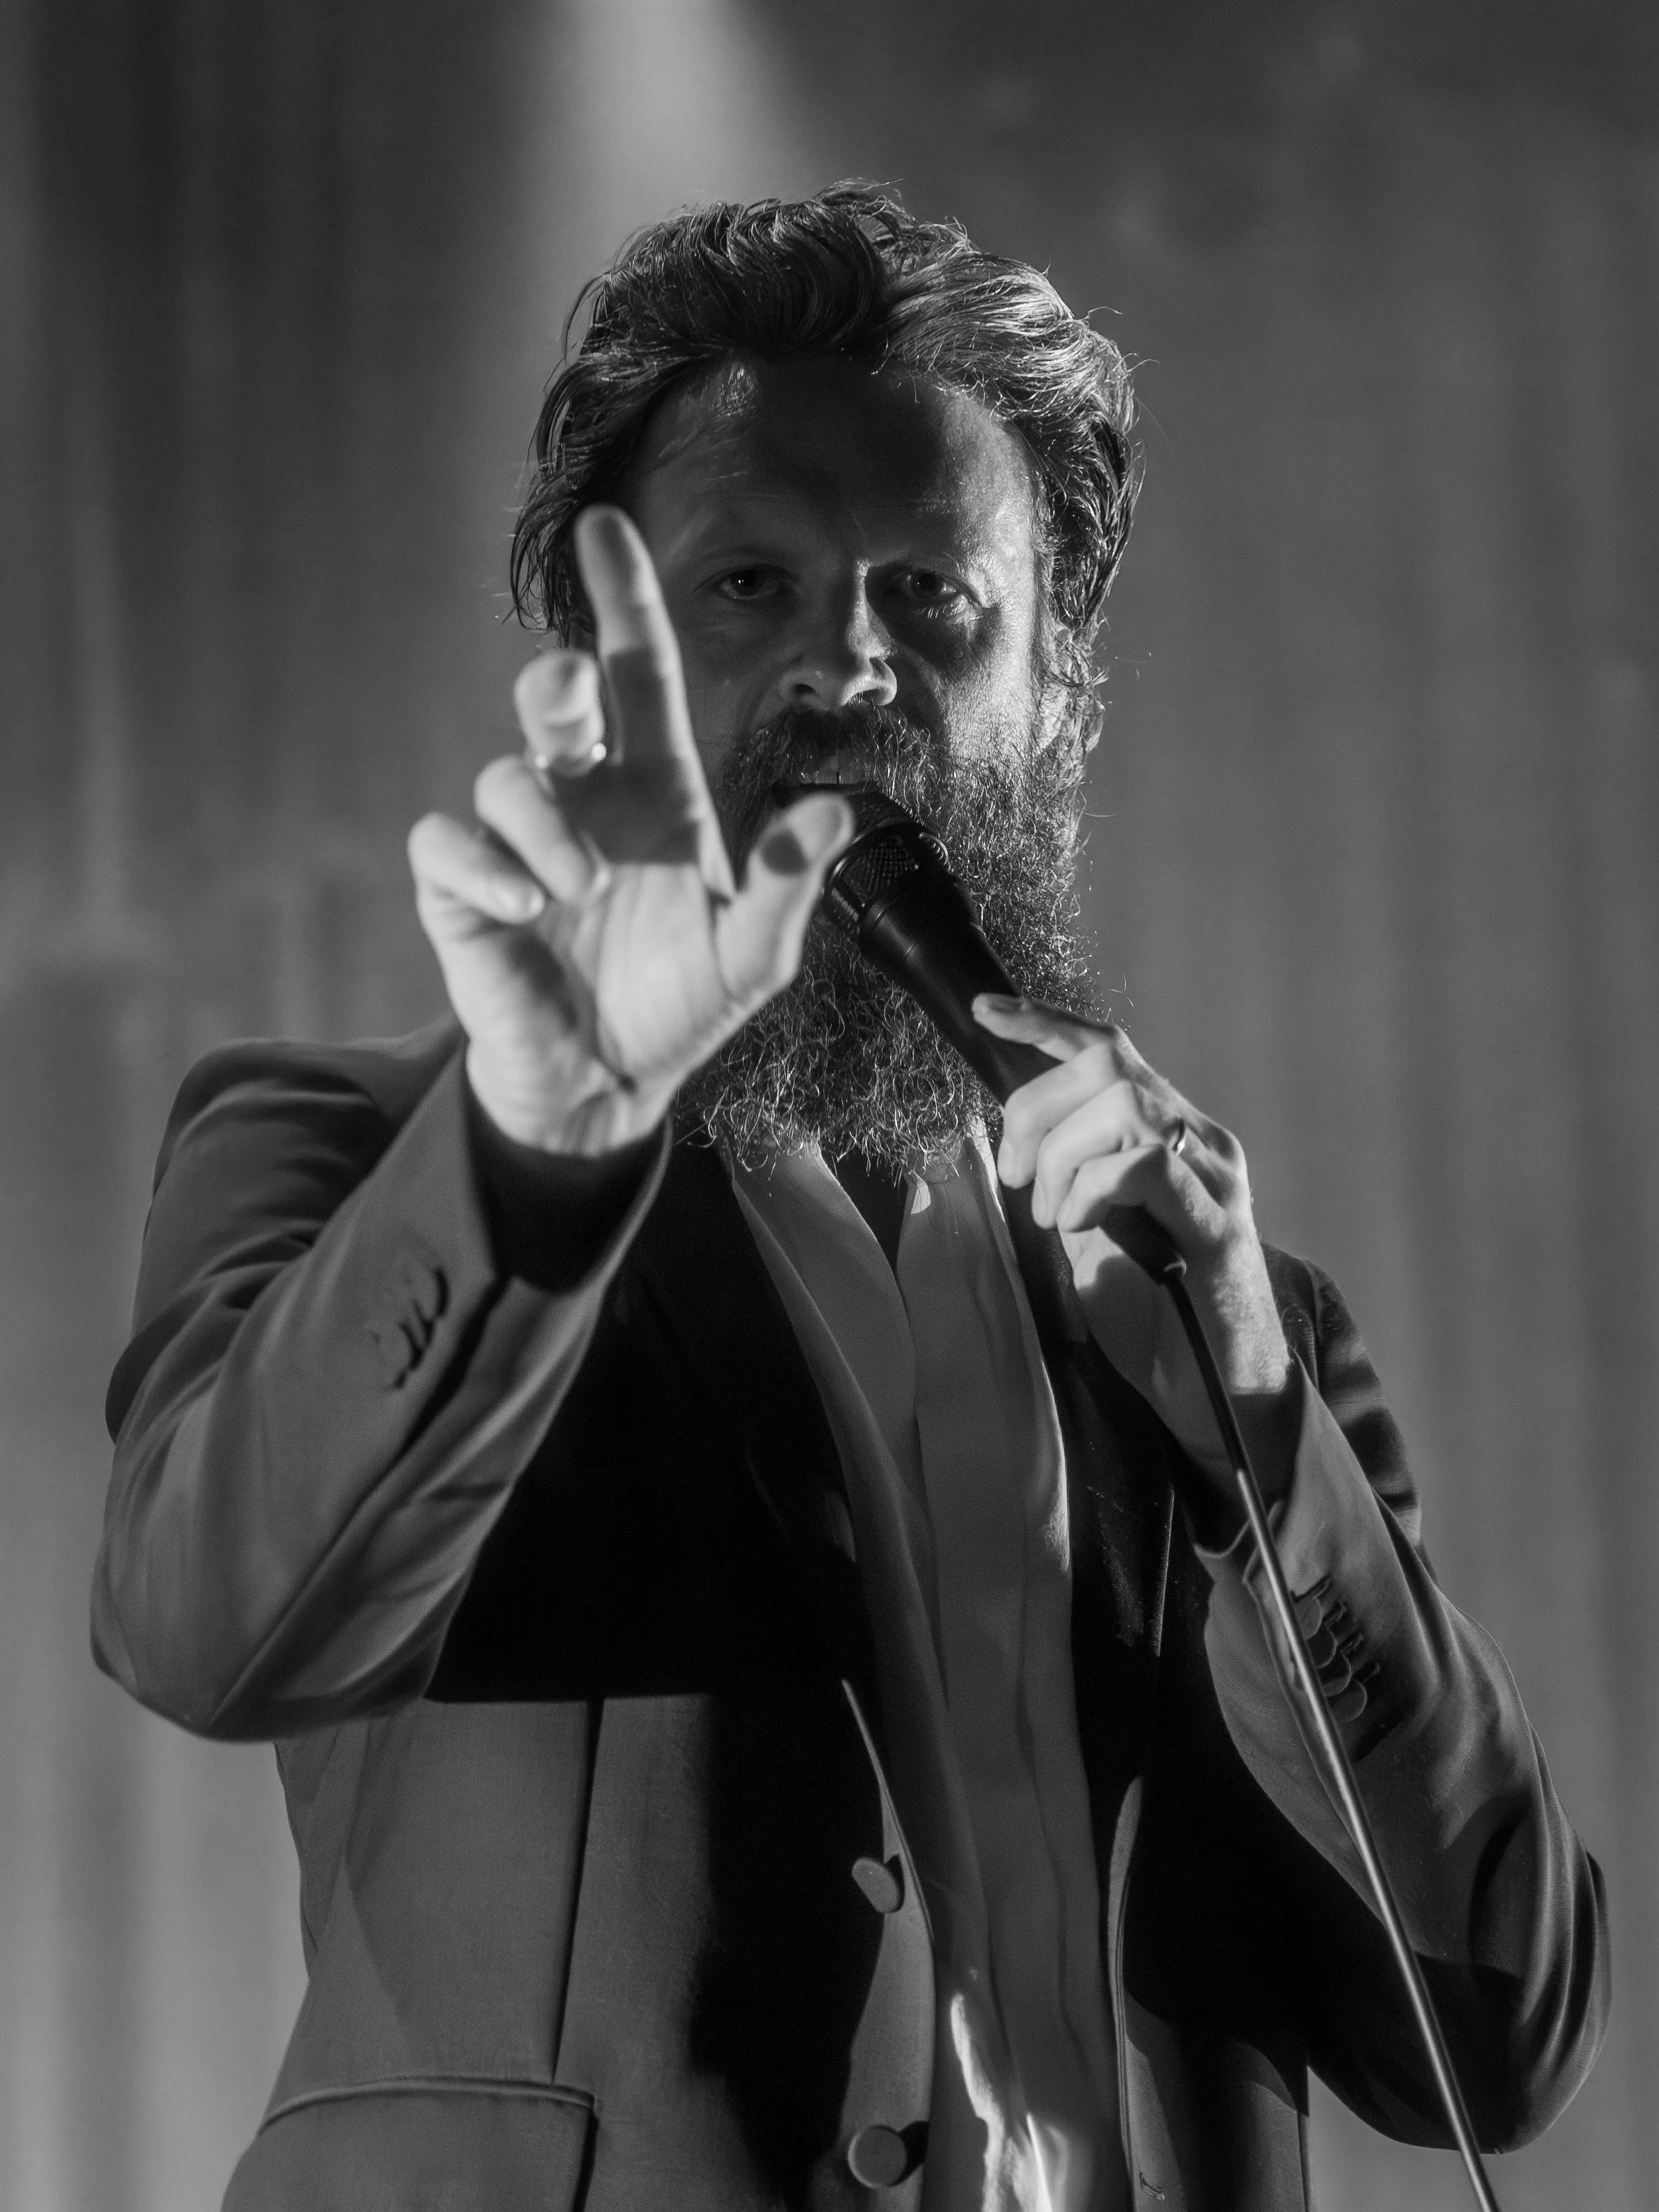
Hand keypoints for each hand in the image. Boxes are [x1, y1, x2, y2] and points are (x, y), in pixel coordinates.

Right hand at [409, 506, 851, 1154]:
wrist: (609, 1084)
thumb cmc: (680, 1003)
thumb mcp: (751, 957)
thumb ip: (787, 887)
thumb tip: (831, 808)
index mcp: (656, 792)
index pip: (640, 675)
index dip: (624, 600)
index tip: (608, 525)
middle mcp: (584, 799)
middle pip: (555, 699)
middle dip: (554, 680)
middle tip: (567, 691)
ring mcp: (518, 842)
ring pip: (504, 776)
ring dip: (541, 825)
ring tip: (577, 890)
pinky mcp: (464, 891)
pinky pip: (446, 844)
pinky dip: (482, 865)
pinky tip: (528, 907)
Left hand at [977, 995, 1292, 1492]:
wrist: (1220, 1392)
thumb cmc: (1155, 1318)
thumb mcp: (1094, 1231)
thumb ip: (1070, 1179)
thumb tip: (1016, 1144)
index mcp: (1173, 1135)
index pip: (1111, 1050)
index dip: (1045, 1022)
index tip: (986, 1011)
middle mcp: (1203, 1141)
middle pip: (1108, 1066)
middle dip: (1037, 1108)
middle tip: (1015, 1176)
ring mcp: (1217, 1178)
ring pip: (1125, 1107)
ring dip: (1062, 1158)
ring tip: (1052, 1216)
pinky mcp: (1219, 1223)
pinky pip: (1144, 1165)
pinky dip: (1091, 1189)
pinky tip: (1078, 1228)